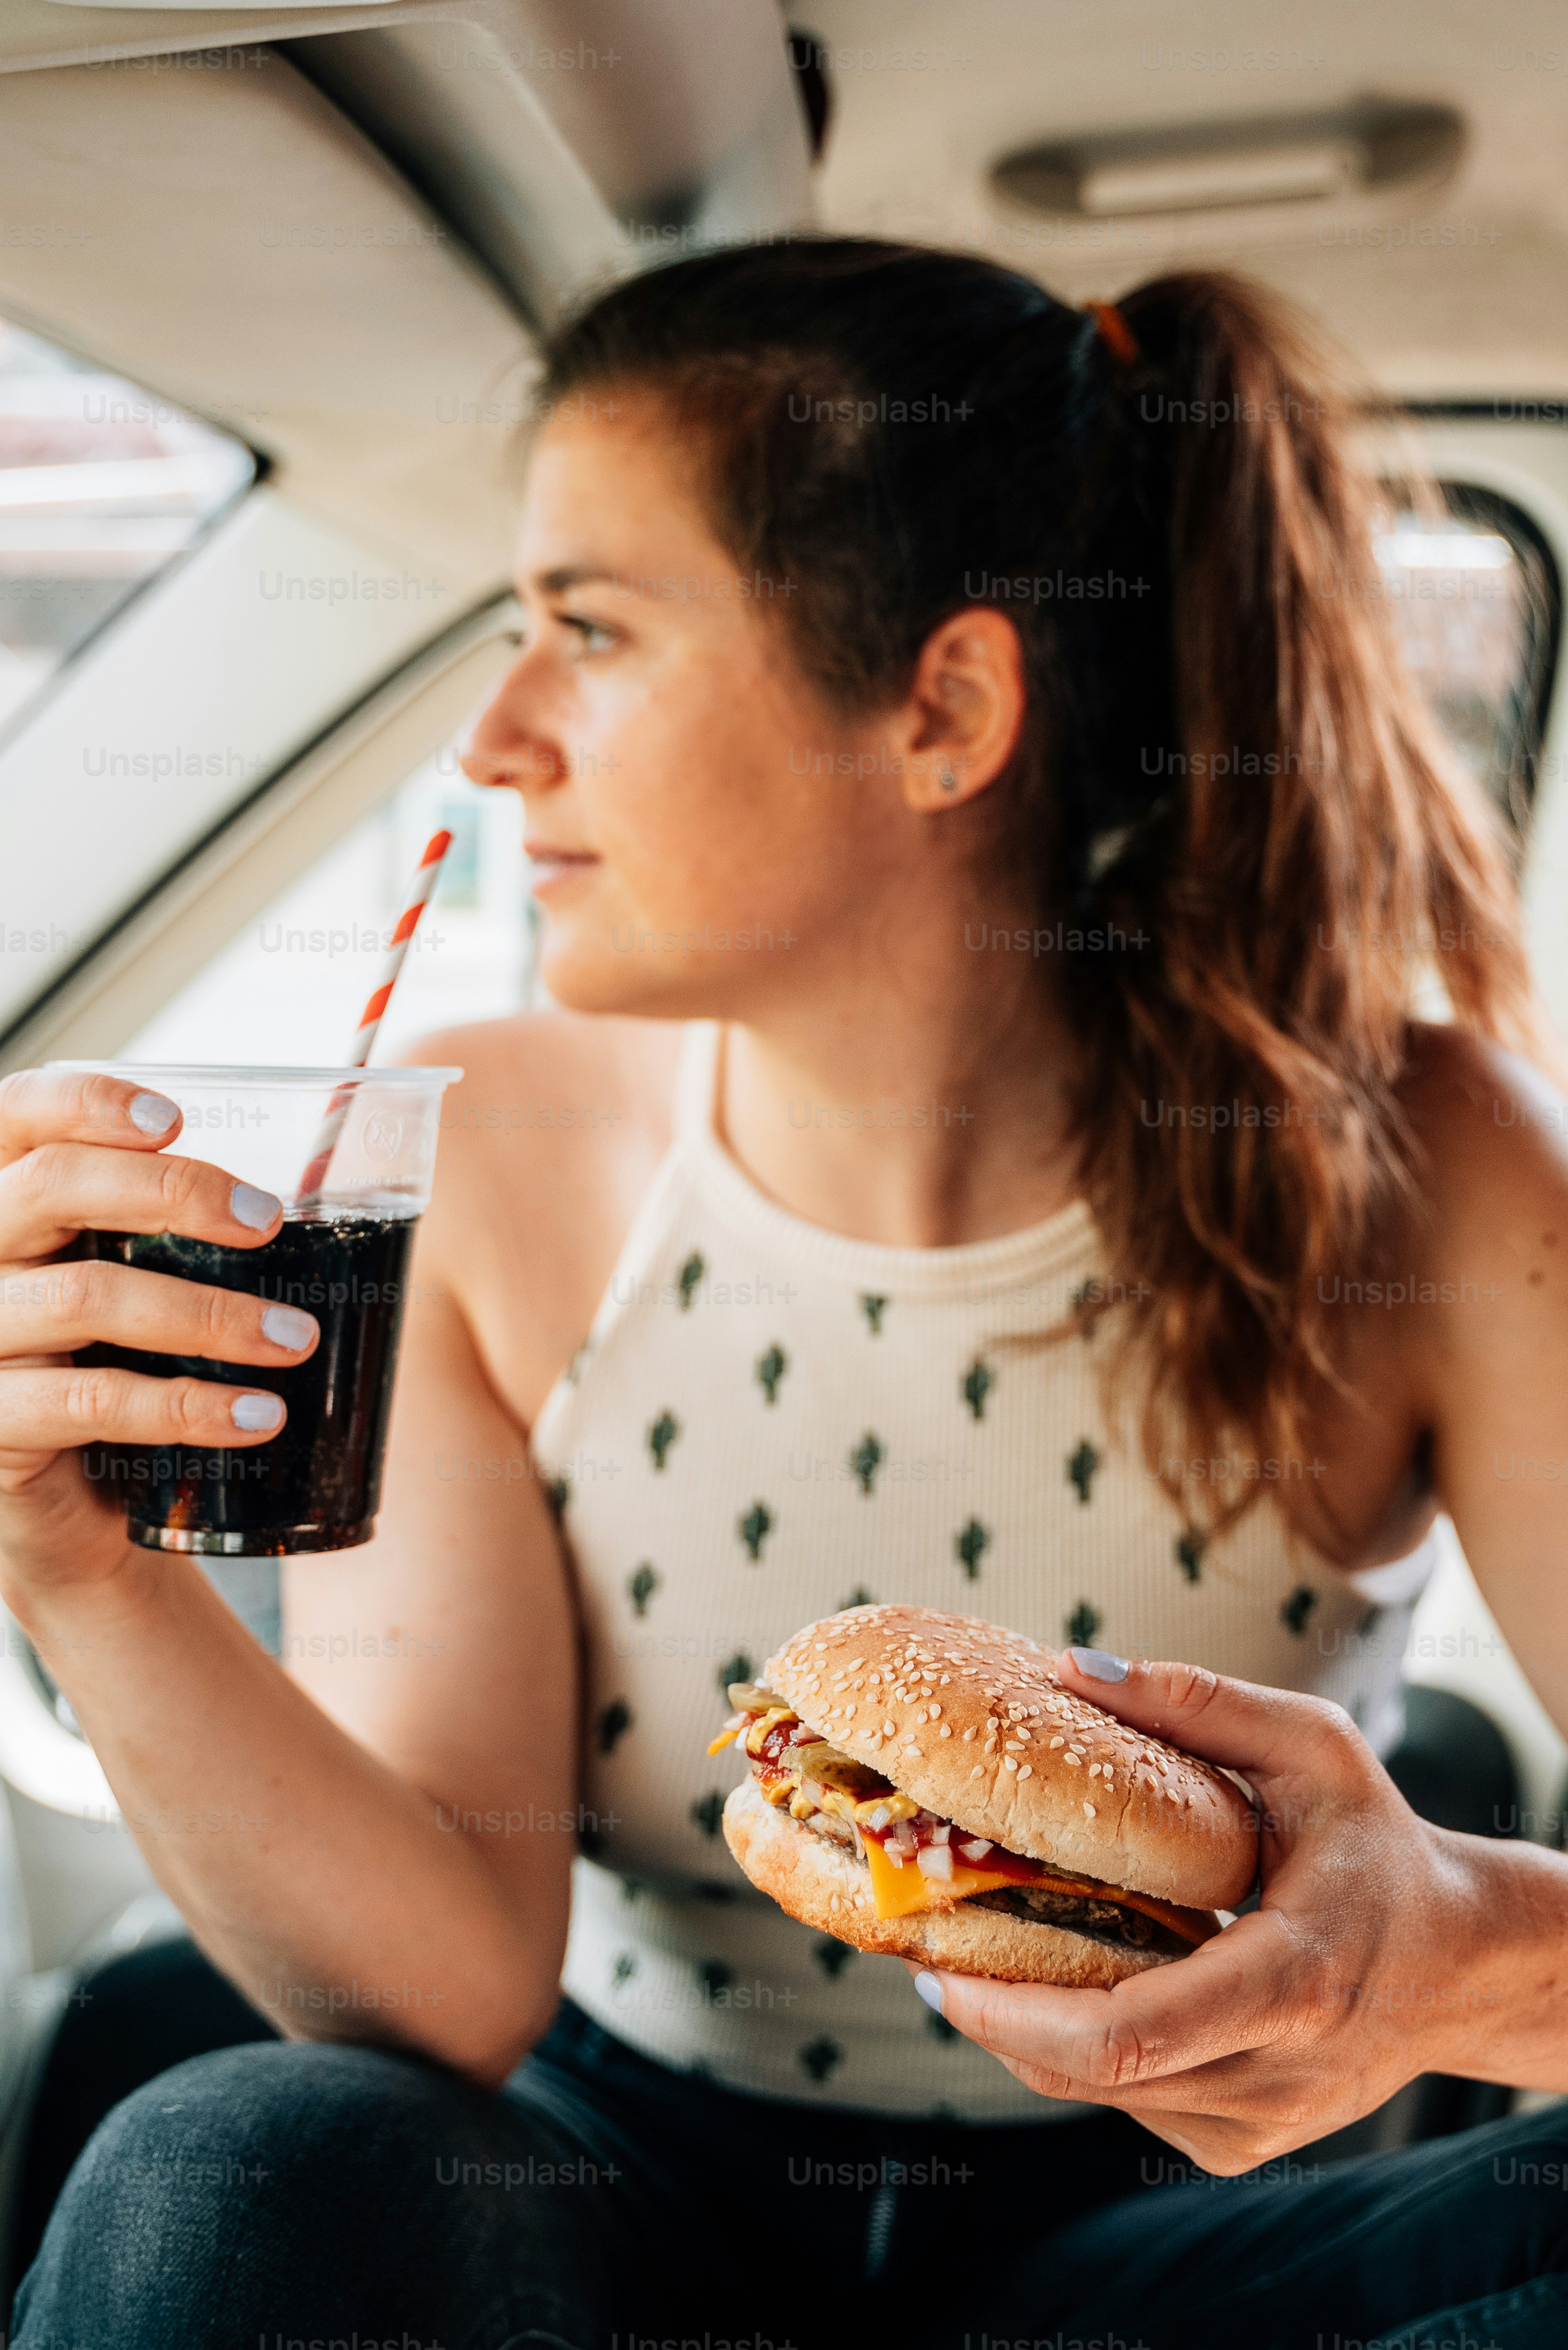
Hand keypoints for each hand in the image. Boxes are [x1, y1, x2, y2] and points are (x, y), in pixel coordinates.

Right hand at [0, 1069, 317, 1597]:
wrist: (77, 1516)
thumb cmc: (116, 1376)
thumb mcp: (131, 1289)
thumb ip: (167, 1235)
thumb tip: (284, 1197)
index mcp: (3, 1208)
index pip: (14, 1117)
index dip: (83, 1102)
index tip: (174, 1119)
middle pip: (50, 1186)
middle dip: (172, 1191)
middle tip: (268, 1220)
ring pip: (84, 1297)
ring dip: (208, 1314)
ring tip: (295, 1338)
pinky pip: (94, 1403)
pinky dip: (188, 1407)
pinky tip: (259, 1416)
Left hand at [904, 1647, 1510, 2174]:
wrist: (1457, 1961)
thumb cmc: (1379, 1842)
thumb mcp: (1313, 1747)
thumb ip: (1198, 1701)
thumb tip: (1074, 1668)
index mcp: (1291, 1981)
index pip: (1128, 2035)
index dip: (1016, 2014)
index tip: (938, 1969)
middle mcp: (1274, 2074)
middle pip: (1092, 2073)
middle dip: (994, 2015)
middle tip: (927, 1948)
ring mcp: (1258, 2125)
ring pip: (1100, 2096)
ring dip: (1027, 2031)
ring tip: (980, 1953)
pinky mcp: (1243, 2143)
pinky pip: (1132, 2104)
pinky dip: (1081, 2051)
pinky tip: (1063, 1984)